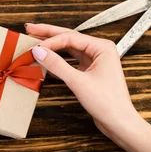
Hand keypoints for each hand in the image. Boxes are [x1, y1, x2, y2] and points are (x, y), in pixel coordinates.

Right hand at [25, 23, 142, 140]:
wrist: (119, 123)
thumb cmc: (108, 103)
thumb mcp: (78, 82)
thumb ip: (57, 65)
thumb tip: (38, 51)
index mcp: (102, 47)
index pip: (70, 38)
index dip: (50, 41)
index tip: (35, 47)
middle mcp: (99, 50)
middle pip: (69, 38)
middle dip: (49, 34)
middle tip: (30, 28)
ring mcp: (94, 60)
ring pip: (68, 48)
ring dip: (52, 45)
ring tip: (35, 39)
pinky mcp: (89, 71)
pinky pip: (70, 60)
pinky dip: (57, 59)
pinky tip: (46, 58)